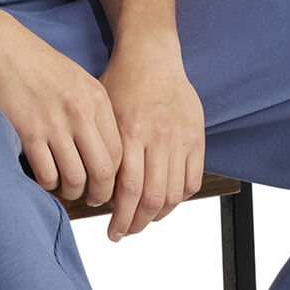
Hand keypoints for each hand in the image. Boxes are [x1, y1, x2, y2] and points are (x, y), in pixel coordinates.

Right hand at [0, 17, 123, 212]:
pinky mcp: (28, 133)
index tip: (108, 184)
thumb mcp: (79, 80)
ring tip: (67, 190)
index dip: (117, 176)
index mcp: (97, 100)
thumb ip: (94, 111)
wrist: (2, 48)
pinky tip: (45, 179)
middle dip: (100, 193)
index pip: (119, 152)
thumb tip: (105, 151)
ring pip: (75, 178)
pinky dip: (47, 184)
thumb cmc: (39, 65)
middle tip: (92, 198)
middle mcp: (80, 114)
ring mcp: (54, 124)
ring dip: (72, 191)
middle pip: (103, 171)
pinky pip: (46, 175)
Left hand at [95, 32, 204, 240]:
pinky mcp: (196, 138)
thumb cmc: (120, 83)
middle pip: (151, 198)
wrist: (152, 56)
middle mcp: (157, 137)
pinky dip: (179, 199)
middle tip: (124, 233)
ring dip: (157, 216)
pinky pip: (192, 180)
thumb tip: (94, 191)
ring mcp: (180, 138)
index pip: (127, 190)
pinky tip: (164, 203)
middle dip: (136, 224)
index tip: (111, 230)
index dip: (120, 217)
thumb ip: (102, 150)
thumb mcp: (101, 112)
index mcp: (130, 131)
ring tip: (143, 222)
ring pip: (173, 194)